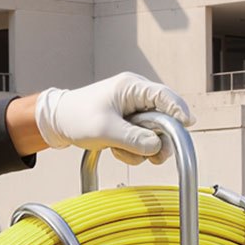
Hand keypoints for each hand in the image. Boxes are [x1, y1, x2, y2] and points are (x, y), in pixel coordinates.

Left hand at [33, 72, 192, 163]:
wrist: (56, 122)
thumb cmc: (76, 117)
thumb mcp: (105, 130)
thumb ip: (133, 139)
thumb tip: (157, 147)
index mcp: (131, 88)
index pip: (164, 96)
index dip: (179, 110)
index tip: (188, 124)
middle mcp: (135, 97)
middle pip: (163, 120)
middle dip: (156, 140)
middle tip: (154, 156)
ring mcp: (132, 112)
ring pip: (152, 135)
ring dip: (139, 149)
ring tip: (118, 149)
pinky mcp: (128, 126)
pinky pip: (140, 142)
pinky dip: (130, 150)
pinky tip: (114, 149)